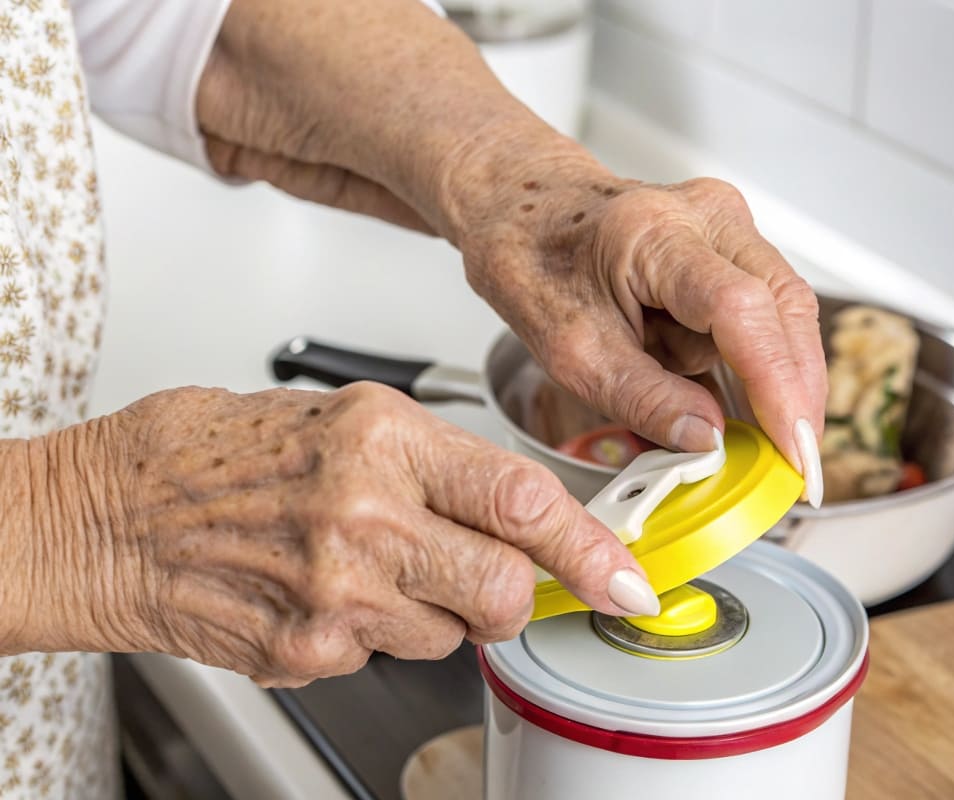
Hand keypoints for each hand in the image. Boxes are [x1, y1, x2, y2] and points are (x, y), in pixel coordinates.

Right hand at [15, 384, 657, 685]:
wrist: (108, 515)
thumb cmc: (212, 455)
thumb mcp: (340, 417)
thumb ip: (437, 462)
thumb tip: (517, 507)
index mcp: (382, 437)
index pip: (523, 499)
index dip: (592, 548)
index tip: (626, 577)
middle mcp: (365, 514)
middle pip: (504, 587)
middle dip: (512, 594)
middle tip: (488, 577)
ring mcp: (336, 592)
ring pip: (451, 632)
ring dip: (433, 610)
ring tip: (368, 566)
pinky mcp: (308, 652)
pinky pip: (386, 656)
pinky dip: (375, 634)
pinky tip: (324, 594)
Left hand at [454, 167, 827, 505]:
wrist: (523, 210)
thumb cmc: (536, 262)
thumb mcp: (573, 353)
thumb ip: (644, 400)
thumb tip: (709, 441)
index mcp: (656, 234)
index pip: (741, 309)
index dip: (776, 383)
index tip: (792, 447)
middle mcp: (706, 217)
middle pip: (786, 306)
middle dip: (794, 392)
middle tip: (794, 463)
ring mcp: (726, 228)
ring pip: (785, 313)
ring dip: (772, 380)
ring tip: (751, 435)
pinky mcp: (732, 249)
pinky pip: (767, 313)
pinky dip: (756, 365)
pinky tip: (735, 400)